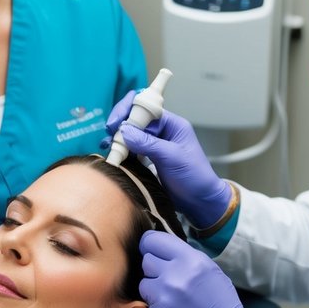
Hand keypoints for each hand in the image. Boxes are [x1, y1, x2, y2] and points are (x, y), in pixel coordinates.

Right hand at [105, 90, 230, 228]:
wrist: (200, 201)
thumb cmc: (195, 177)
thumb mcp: (172, 157)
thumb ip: (148, 143)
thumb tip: (125, 130)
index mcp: (171, 124)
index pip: (146, 106)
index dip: (128, 111)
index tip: (116, 124)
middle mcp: (161, 131)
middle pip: (134, 118)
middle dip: (120, 125)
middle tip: (109, 137)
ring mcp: (153, 145)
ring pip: (130, 134)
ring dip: (118, 139)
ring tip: (109, 147)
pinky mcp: (148, 158)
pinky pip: (130, 149)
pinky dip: (121, 151)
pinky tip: (114, 155)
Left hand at [139, 231, 268, 307]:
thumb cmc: (221, 301)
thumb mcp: (209, 269)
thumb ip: (185, 258)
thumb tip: (163, 251)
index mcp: (189, 259)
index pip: (152, 240)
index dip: (150, 245)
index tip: (152, 251)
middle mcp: (174, 274)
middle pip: (146, 261)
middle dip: (155, 269)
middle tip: (169, 279)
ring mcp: (163, 296)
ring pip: (144, 284)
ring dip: (154, 290)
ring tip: (173, 298)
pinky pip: (148, 306)